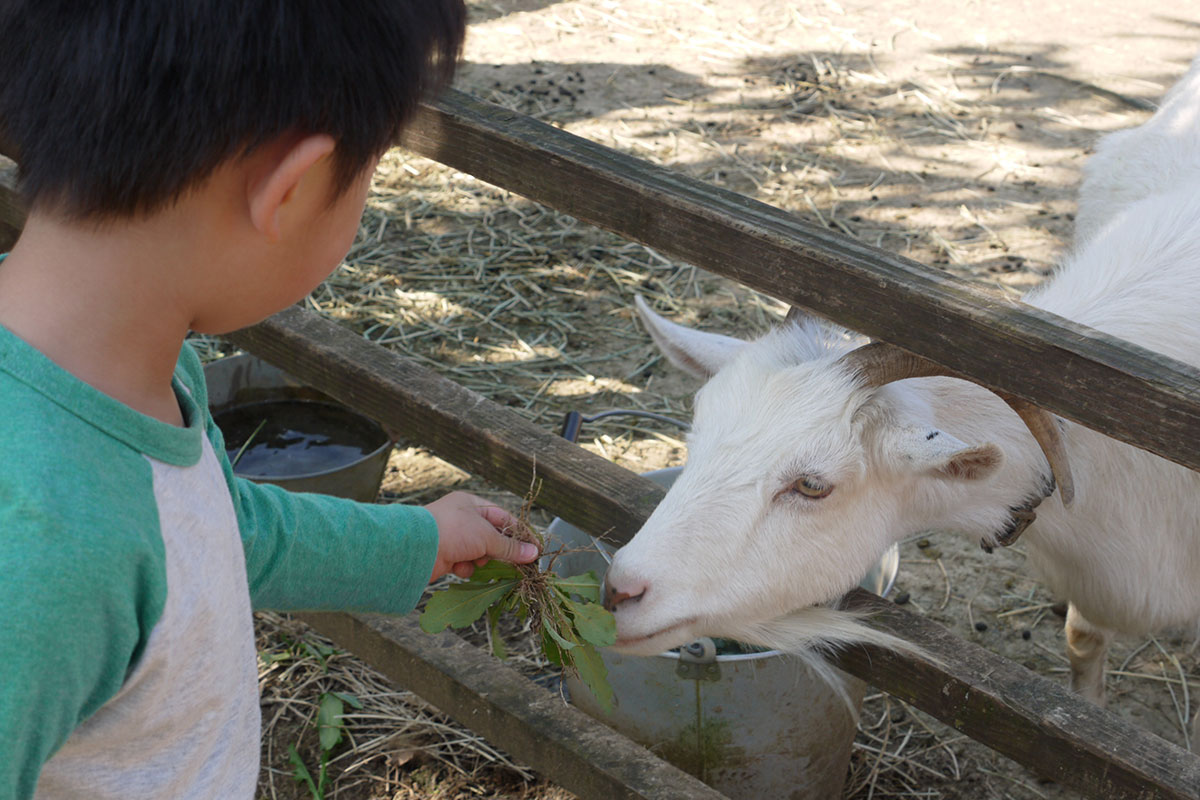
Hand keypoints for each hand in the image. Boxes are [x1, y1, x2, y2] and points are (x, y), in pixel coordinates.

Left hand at [424, 491, 539, 580]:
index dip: (519, 533)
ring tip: (478, 562)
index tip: (533, 548)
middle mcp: (462, 518)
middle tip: (515, 563)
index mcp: (471, 504)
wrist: (417, 548)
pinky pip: (465, 563)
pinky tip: (461, 568)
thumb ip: (510, 547)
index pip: (503, 517)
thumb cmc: (451, 530)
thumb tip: (533, 554)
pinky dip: (465, 567)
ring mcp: (453, 537)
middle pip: (492, 537)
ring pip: (479, 552)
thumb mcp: (486, 536)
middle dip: (500, 551)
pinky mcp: (445, 555)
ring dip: (481, 560)